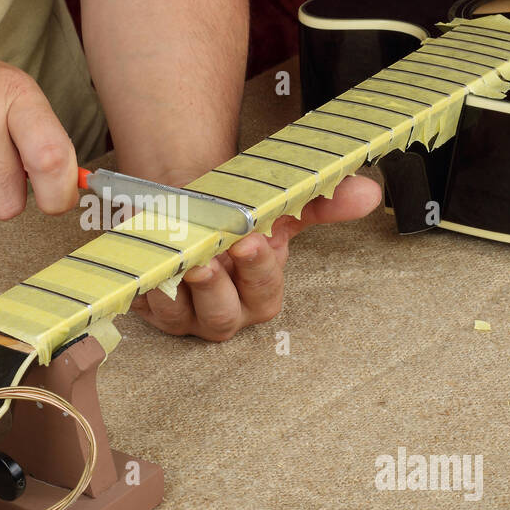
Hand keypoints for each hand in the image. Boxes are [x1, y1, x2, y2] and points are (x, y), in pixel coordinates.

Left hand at [129, 174, 381, 340]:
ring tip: (176, 259)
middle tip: (208, 257)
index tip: (250, 241)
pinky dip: (141, 285)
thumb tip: (368, 193)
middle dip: (215, 287)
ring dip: (175, 289)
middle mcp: (224, 312)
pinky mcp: (148, 305)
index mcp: (259, 295)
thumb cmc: (237, 219)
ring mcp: (183, 313)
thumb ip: (323, 202)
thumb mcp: (280, 209)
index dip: (256, 270)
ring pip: (178, 315)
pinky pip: (141, 304)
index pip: (263, 293)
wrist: (191, 209)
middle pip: (221, 316)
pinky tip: (143, 264)